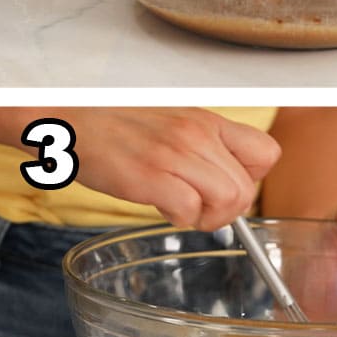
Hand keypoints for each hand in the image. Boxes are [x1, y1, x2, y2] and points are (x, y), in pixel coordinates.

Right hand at [3, 107, 279, 230]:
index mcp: (209, 122)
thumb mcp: (175, 123)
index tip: (227, 186)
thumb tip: (230, 181)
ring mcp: (176, 154)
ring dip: (207, 217)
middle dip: (227, 210)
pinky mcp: (150, 175)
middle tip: (199, 208)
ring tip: (183, 209)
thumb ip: (205, 146)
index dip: (253, 179)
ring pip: (228, 201)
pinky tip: (162, 206)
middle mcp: (198, 134)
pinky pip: (189, 210)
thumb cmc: (118, 124)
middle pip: (247, 189)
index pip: (267, 153)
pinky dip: (180, 218)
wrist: (69, 118)